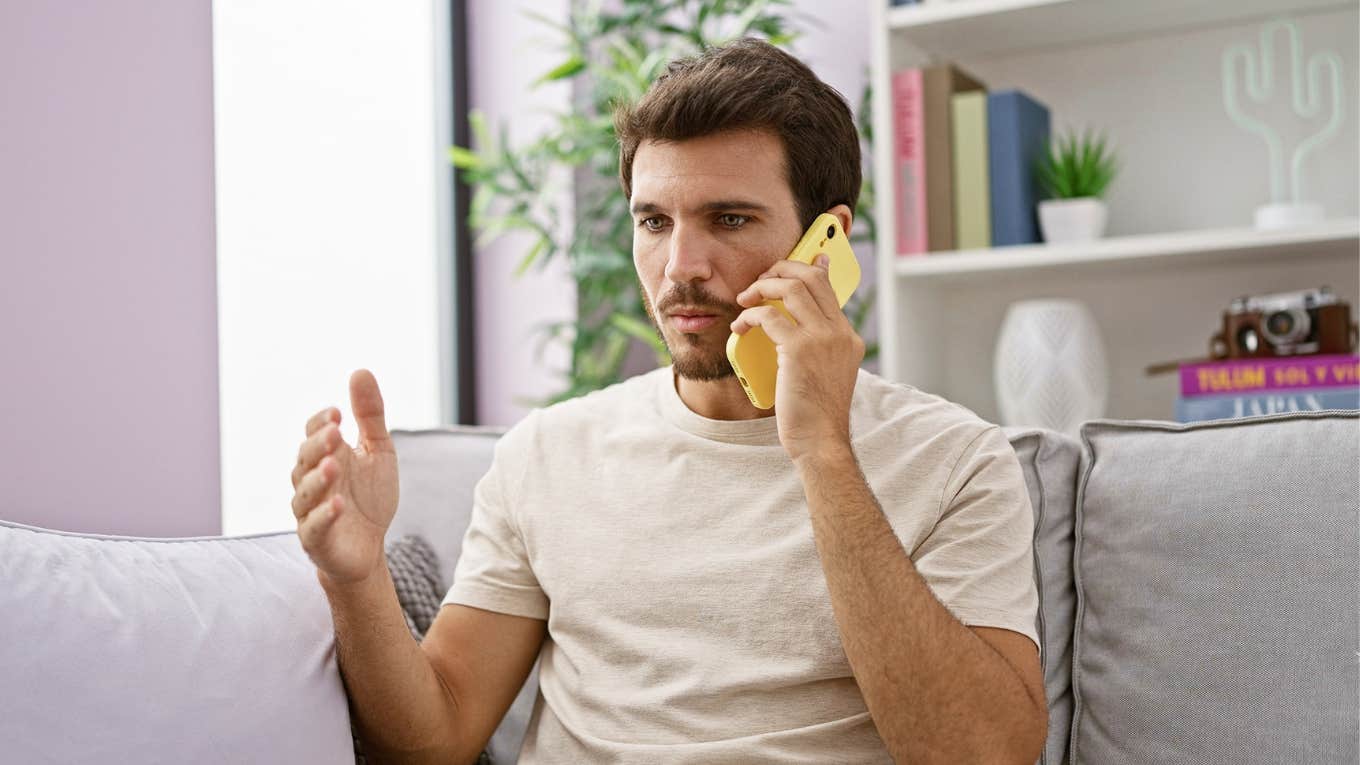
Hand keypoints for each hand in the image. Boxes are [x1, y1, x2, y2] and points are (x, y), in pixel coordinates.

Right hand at [290, 369, 399, 586]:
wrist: (369, 546)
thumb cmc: (369, 496)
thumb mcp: (378, 451)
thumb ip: (370, 415)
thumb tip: (361, 371)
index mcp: (325, 456)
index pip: (312, 433)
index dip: (321, 424)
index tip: (338, 413)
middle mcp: (311, 481)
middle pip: (305, 459)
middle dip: (318, 446)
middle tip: (335, 433)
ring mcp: (310, 511)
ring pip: (304, 493)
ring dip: (317, 479)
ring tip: (333, 466)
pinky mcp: (316, 540)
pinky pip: (313, 527)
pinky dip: (323, 515)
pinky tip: (337, 504)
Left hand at [731, 254, 864, 463]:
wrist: (820, 440)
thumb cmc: (815, 414)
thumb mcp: (825, 374)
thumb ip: (816, 348)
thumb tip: (793, 330)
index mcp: (848, 338)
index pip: (830, 289)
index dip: (812, 268)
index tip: (801, 258)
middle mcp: (839, 333)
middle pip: (812, 278)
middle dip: (781, 270)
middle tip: (760, 281)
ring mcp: (822, 339)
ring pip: (791, 288)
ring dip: (762, 287)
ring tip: (745, 300)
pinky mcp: (799, 350)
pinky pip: (768, 316)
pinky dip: (749, 316)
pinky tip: (740, 326)